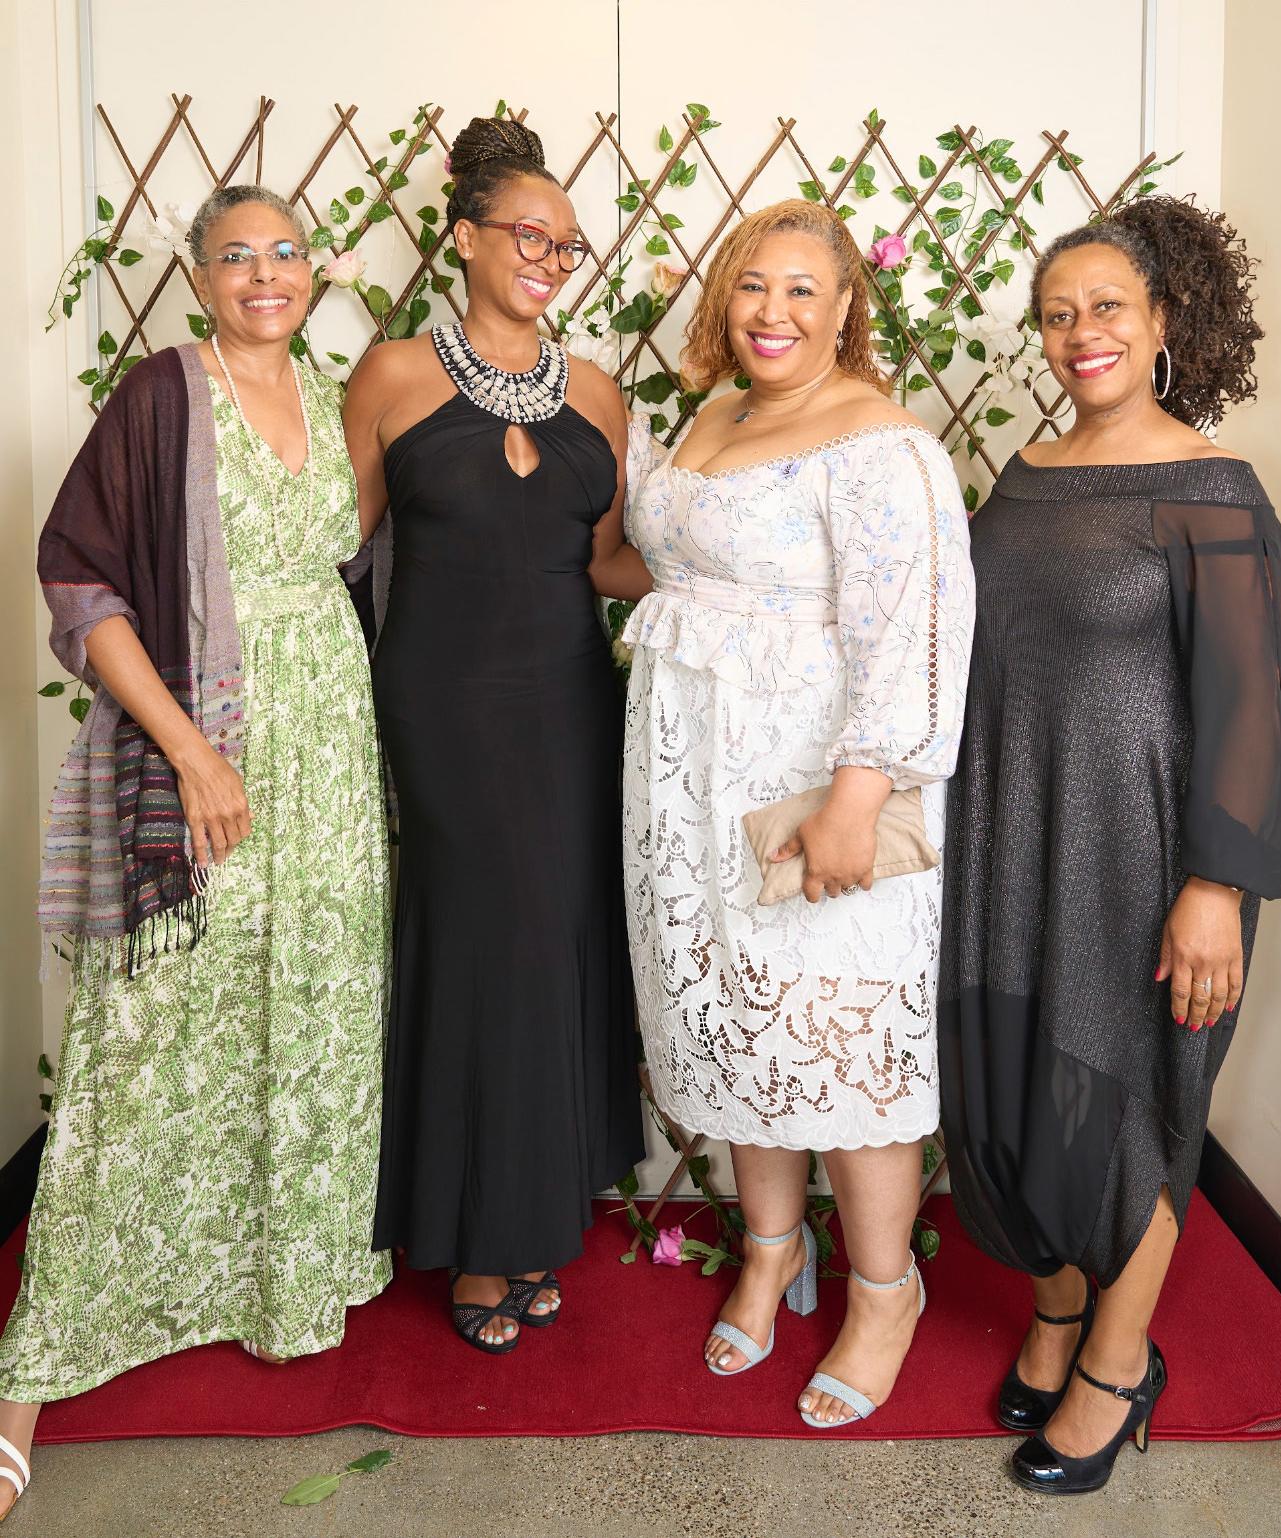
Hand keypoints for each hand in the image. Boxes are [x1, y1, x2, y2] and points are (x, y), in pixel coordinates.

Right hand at [173, 740, 251, 866]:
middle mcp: (228, 815)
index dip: (241, 837)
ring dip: (220, 855)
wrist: (196, 762)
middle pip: (233, 839)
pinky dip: (201, 854)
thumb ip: (244, 802)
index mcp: (241, 805)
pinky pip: (199, 841)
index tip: (237, 840)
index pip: (245, 830)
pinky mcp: (195, 819)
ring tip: (219, 861)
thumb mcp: (238, 783)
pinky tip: (203, 863)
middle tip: (228, 853)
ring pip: (219, 843)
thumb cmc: (218, 768)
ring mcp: (212, 818)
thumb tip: (251, 817)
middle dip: (232, 848)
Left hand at [770, 801, 877, 904]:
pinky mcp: (866, 868)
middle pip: (831, 892)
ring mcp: (850, 874)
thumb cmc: (825, 822)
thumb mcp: (801, 835)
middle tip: (829, 878)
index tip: (812, 893)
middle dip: (829, 887)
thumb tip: (773, 857)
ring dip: (844, 884)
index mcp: (816, 871)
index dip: (811, 895)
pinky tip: (860, 877)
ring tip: (843, 875)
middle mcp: (833, 876)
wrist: (849, 814)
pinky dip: (862, 883)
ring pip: (847, 888)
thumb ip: (788, 849)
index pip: (812, 894)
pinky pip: (865, 884)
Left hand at [1155, 877, 1243, 1030]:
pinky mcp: (1236, 956)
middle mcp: (1202, 962)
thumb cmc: (1189, 908)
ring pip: (1219, 995)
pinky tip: (1228, 1007)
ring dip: (1214, 1012)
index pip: (1180, 991)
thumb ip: (1165, 957)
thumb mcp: (1168, 931)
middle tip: (1194, 1027)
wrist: (1214, 893)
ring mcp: (1221, 961)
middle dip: (1196, 1016)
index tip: (1179, 1019)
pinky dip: (1233, 997)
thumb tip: (1159, 978)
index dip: (1179, 1008)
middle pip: (1200, 998)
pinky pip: (1236, 983)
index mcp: (1183, 956)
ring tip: (1210, 1022)